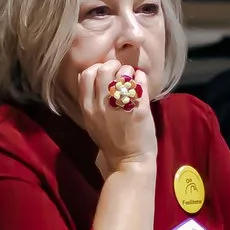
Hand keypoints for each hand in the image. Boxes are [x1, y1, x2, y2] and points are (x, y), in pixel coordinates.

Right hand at [74, 59, 157, 176]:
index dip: (97, 68)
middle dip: (114, 66)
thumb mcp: (92, 122)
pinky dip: (142, 78)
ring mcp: (120, 107)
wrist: (127, 163)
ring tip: (133, 79)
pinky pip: (140, 83)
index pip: (87, 74)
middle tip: (122, 72)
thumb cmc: (110, 142)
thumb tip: (89, 75)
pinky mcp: (139, 110)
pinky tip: (142, 83)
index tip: (106, 74)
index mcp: (88, 108)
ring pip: (122, 73)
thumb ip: (90, 100)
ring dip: (129, 71)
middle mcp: (101, 105)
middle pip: (103, 70)